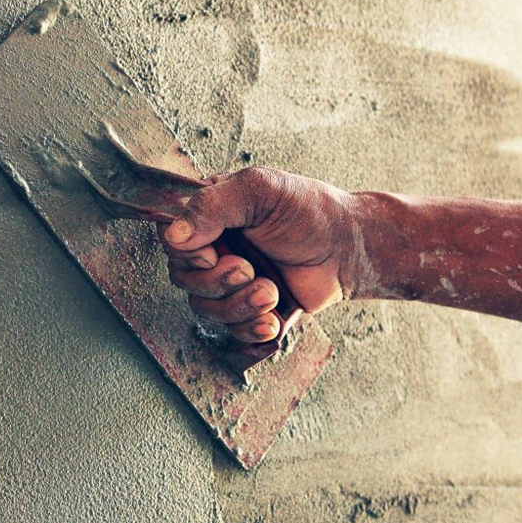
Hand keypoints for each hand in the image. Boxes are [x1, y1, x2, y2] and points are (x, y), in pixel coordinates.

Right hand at [160, 167, 353, 342]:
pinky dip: (252, 329)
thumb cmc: (310, 211)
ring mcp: (231, 282)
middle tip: (249, 270)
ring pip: (206, 309)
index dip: (189, 255)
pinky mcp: (250, 310)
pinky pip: (233, 332)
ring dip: (239, 306)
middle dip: (217, 282)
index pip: (172, 241)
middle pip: (184, 279)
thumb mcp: (260, 189)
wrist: (349, 248)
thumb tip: (174, 234)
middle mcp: (216, 249)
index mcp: (212, 216)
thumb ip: (212, 205)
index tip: (214, 254)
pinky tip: (273, 318)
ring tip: (271, 291)